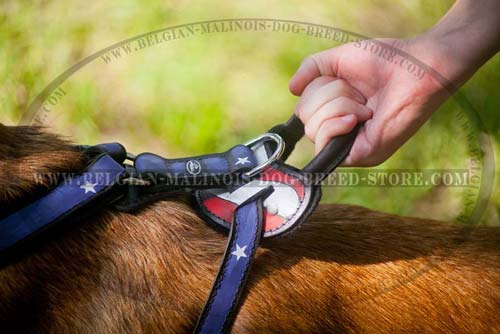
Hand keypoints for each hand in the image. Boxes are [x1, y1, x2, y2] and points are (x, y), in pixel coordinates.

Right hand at [289, 38, 450, 165]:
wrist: (417, 67)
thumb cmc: (385, 61)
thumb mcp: (338, 59)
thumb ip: (311, 69)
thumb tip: (291, 89)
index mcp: (335, 111)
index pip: (302, 110)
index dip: (316, 90)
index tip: (345, 81)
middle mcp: (340, 130)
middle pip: (304, 118)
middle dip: (329, 95)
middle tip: (359, 93)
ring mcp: (350, 146)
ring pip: (313, 129)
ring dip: (340, 105)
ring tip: (367, 104)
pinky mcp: (360, 155)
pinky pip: (326, 143)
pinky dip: (336, 124)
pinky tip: (358, 117)